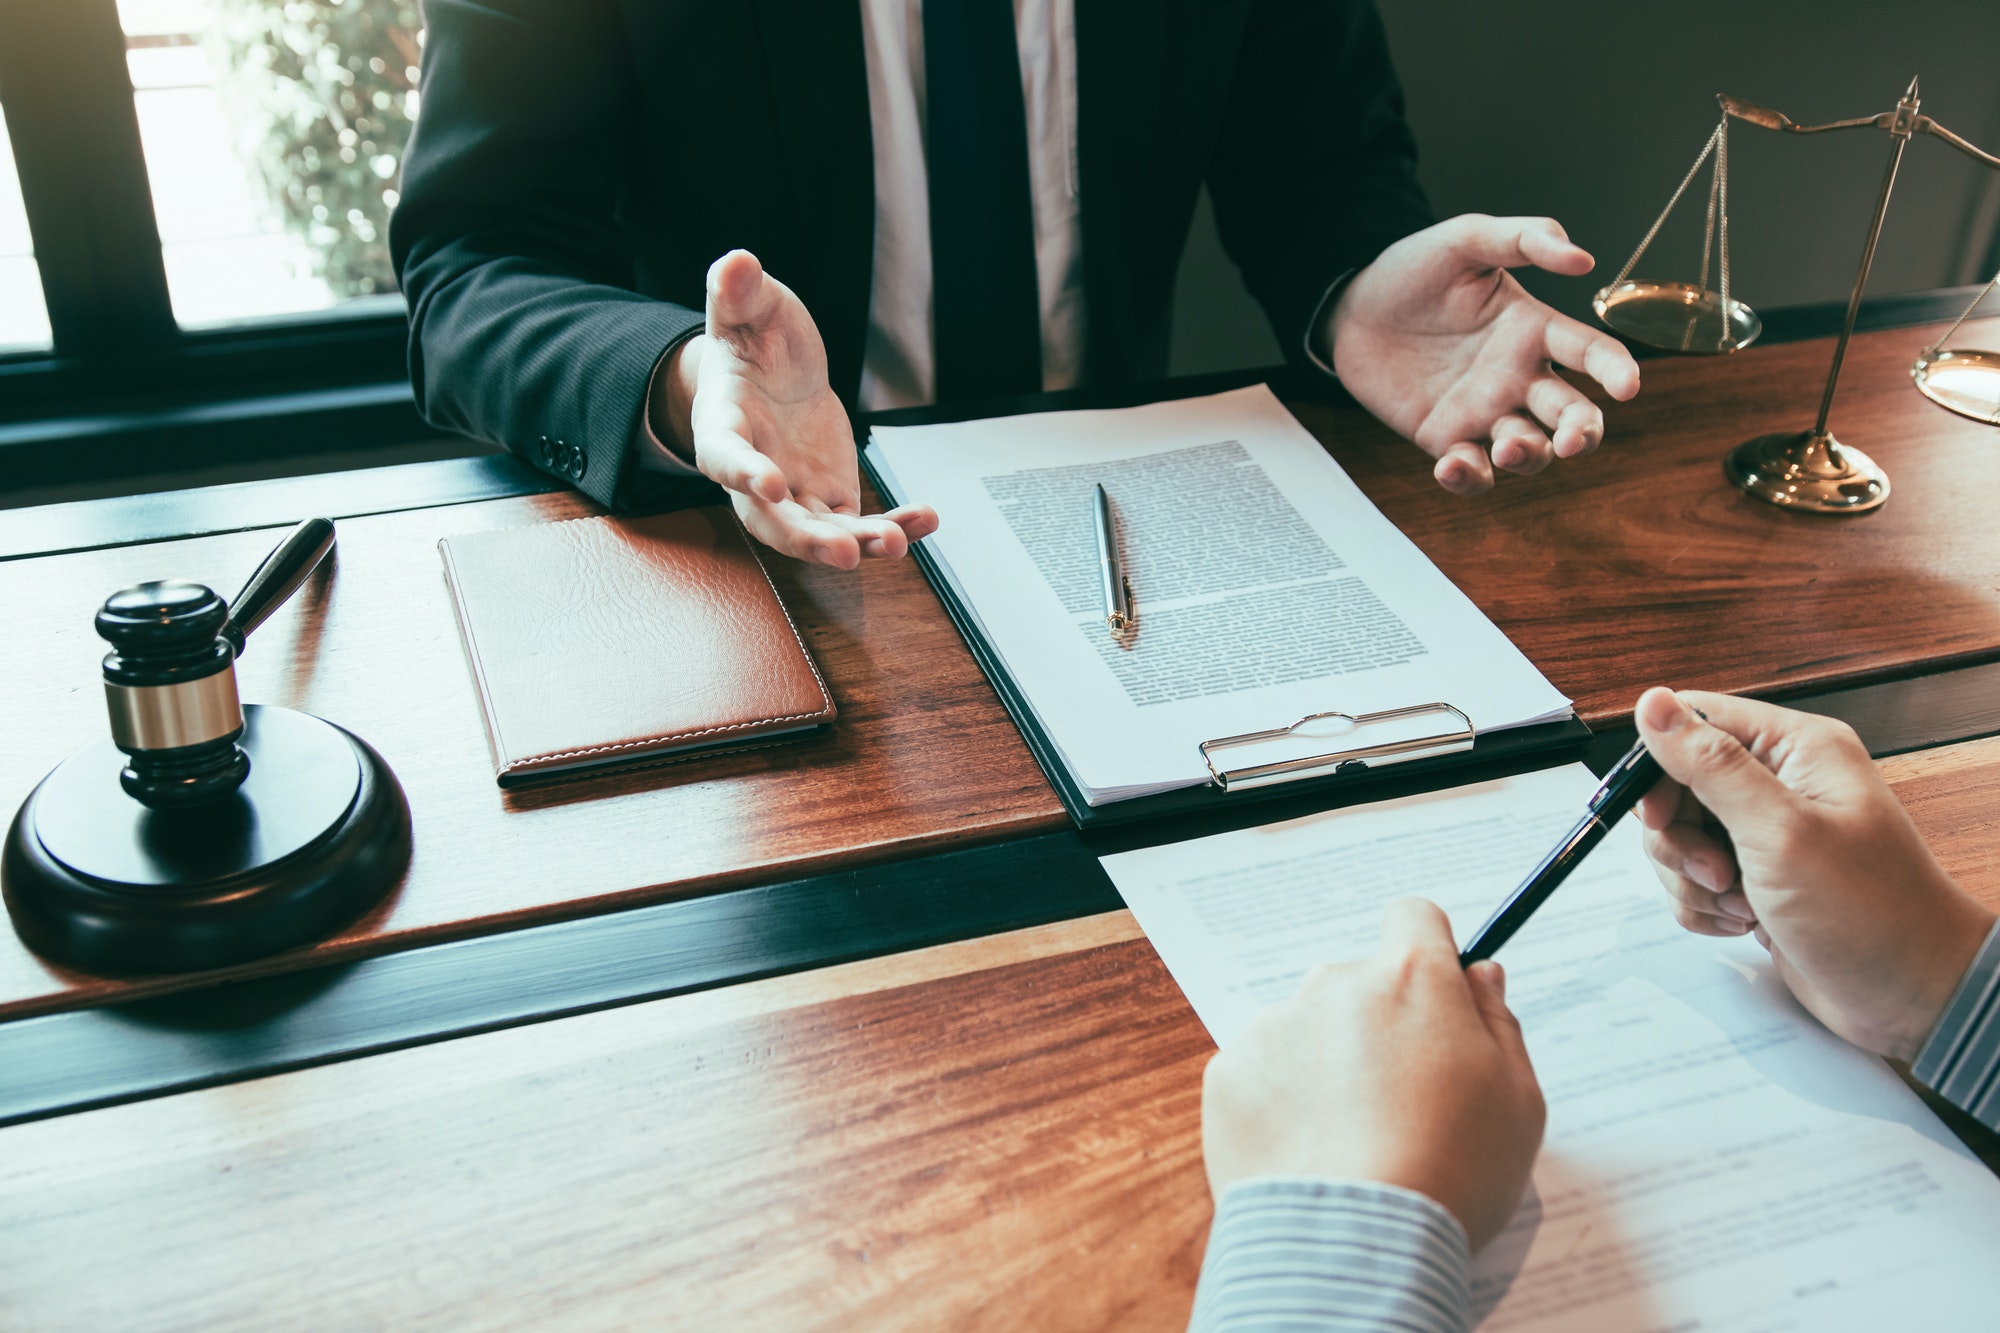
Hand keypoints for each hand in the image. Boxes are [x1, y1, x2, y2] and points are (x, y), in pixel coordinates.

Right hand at [652, 250, 938, 566]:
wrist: (773, 370)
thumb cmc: (752, 341)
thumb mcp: (750, 308)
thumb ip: (738, 292)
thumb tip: (735, 263)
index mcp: (722, 428)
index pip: (725, 458)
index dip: (745, 475)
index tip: (771, 485)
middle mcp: (755, 475)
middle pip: (772, 521)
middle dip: (807, 540)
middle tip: (844, 552)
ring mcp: (795, 492)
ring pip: (818, 533)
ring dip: (855, 544)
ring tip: (896, 543)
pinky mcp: (831, 496)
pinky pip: (858, 523)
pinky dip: (892, 526)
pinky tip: (926, 519)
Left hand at [1201, 898, 1543, 1250]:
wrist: (1352, 1245)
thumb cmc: (1451, 1176)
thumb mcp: (1517, 1102)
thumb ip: (1499, 1023)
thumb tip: (1478, 976)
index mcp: (1411, 980)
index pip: (1415, 919)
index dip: (1429, 952)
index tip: (1434, 994)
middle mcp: (1335, 986)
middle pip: (1360, 984)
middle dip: (1379, 1026)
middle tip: (1400, 1102)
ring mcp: (1274, 1026)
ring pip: (1309, 1029)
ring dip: (1328, 1065)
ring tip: (1352, 1142)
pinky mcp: (1229, 1072)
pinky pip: (1264, 1072)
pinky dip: (1283, 1103)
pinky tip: (1311, 1154)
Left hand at [1330, 215, 1641, 495]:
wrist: (1351, 307)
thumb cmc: (1413, 270)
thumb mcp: (1467, 240)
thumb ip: (1523, 240)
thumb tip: (1583, 259)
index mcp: (1534, 330)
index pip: (1591, 353)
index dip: (1615, 371)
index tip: (1628, 387)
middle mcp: (1519, 377)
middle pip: (1572, 416)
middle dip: (1583, 434)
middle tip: (1571, 440)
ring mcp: (1484, 412)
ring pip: (1530, 452)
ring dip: (1529, 457)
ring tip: (1506, 445)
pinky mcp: (1444, 438)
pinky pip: (1472, 471)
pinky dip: (1470, 477)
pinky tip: (1453, 464)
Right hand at [1635, 687, 1996, 1061]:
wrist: (1910, 996)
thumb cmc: (1872, 914)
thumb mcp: (1780, 831)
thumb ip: (1711, 765)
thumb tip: (1654, 703)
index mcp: (1797, 748)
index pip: (1696, 720)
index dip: (1662, 766)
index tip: (1661, 816)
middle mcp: (1783, 782)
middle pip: (1677, 785)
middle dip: (1680, 838)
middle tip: (1717, 872)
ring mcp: (1769, 833)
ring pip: (1680, 837)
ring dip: (1692, 879)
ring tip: (1740, 903)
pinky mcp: (1758, 877)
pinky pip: (1694, 879)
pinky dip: (1704, 905)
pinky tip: (1743, 921)